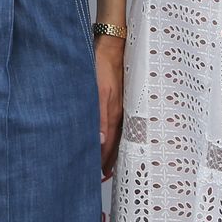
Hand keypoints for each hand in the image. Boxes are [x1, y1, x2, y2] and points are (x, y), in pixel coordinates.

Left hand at [95, 35, 124, 178]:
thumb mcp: (98, 90)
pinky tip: (113, 139)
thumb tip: (100, 141)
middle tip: (105, 176)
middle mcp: (121, 113)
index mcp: (115, 114)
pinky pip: (120, 124)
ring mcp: (122, 107)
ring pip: (119, 136)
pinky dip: (116, 136)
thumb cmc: (103, 64)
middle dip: (110, 160)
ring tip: (109, 165)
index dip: (104, 161)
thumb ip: (99, 116)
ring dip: (113, 150)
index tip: (99, 176)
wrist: (113, 45)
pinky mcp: (121, 99)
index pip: (109, 145)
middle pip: (116, 144)